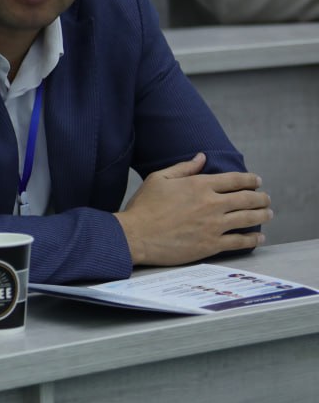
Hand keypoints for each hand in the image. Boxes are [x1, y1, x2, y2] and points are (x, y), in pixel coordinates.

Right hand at [114, 153, 270, 265]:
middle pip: (247, 198)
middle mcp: (211, 203)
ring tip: (268, 213)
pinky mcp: (211, 244)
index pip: (234, 179)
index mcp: (199, 185)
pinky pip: (240, 241)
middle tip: (266, 198)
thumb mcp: (158, 179)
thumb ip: (183, 168)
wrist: (135, 235)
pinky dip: (253, 239)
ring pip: (248, 218)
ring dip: (262, 215)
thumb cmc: (143, 207)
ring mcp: (213, 225)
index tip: (257, 181)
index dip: (250, 179)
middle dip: (261, 197)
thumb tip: (201, 157)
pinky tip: (259, 237)